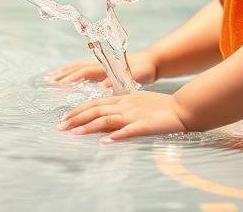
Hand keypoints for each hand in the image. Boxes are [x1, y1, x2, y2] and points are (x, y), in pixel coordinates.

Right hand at [47, 51, 157, 88]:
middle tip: (48, 80)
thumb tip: (101, 88)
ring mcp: (101, 64)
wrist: (152, 62)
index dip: (71, 77)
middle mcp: (101, 63)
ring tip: (52, 77)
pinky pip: (84, 68)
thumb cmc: (143, 70)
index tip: (58, 83)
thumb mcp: (133, 76)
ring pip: (78, 66)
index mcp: (105, 66)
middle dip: (62, 73)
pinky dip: (73, 71)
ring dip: (65, 71)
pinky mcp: (104, 68)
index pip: (83, 71)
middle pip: (77, 67)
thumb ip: (118, 81)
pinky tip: (69, 77)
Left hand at [57, 91, 190, 142]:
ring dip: (89, 126)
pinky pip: (128, 131)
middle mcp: (125, 105)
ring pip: (107, 119)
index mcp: (122, 99)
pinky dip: (116, 135)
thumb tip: (103, 120)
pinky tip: (105, 141)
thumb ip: (120, 109)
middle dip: (76, 118)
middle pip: (96, 110)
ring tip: (74, 133)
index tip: (63, 118)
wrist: (182, 108)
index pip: (94, 103)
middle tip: (60, 126)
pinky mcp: (144, 125)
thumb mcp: (136, 103)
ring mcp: (134, 115)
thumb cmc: (160, 107)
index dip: (78, 110)